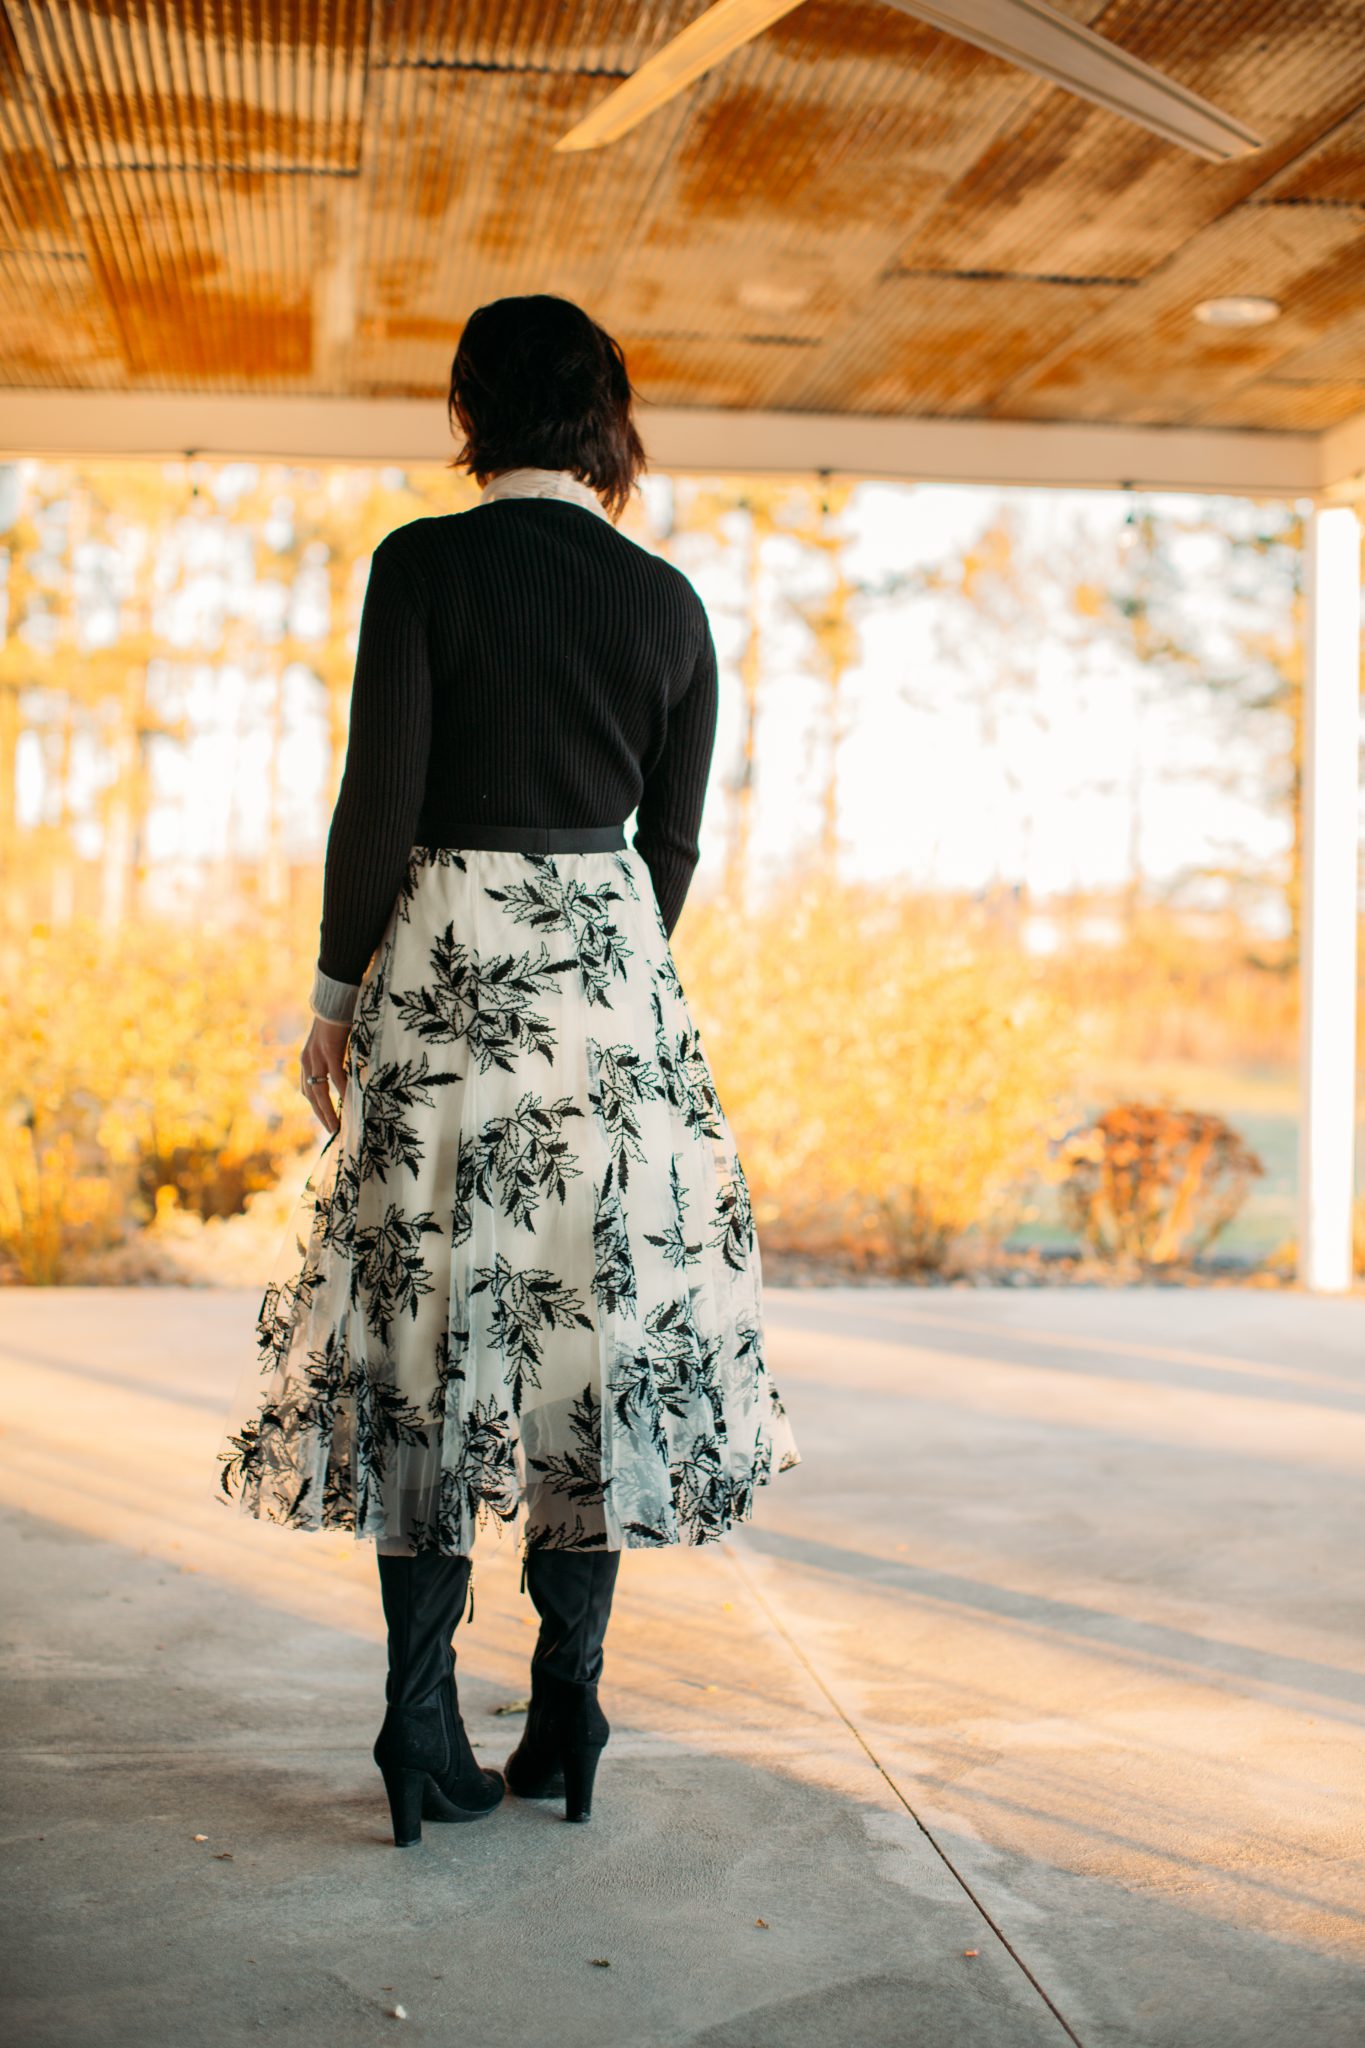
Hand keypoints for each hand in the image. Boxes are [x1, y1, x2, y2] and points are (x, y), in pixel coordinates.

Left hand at [300, 1017, 350, 1135]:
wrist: (334, 997)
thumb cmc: (336, 1017)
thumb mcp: (332, 1042)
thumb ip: (334, 1058)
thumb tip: (346, 1071)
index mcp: (307, 1059)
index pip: (307, 1089)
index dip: (316, 1106)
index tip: (326, 1120)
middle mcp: (307, 1061)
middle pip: (311, 1095)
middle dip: (321, 1115)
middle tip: (332, 1131)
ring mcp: (316, 1057)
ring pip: (320, 1091)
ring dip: (328, 1111)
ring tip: (337, 1126)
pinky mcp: (328, 1051)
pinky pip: (336, 1077)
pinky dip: (343, 1091)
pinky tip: (349, 1102)